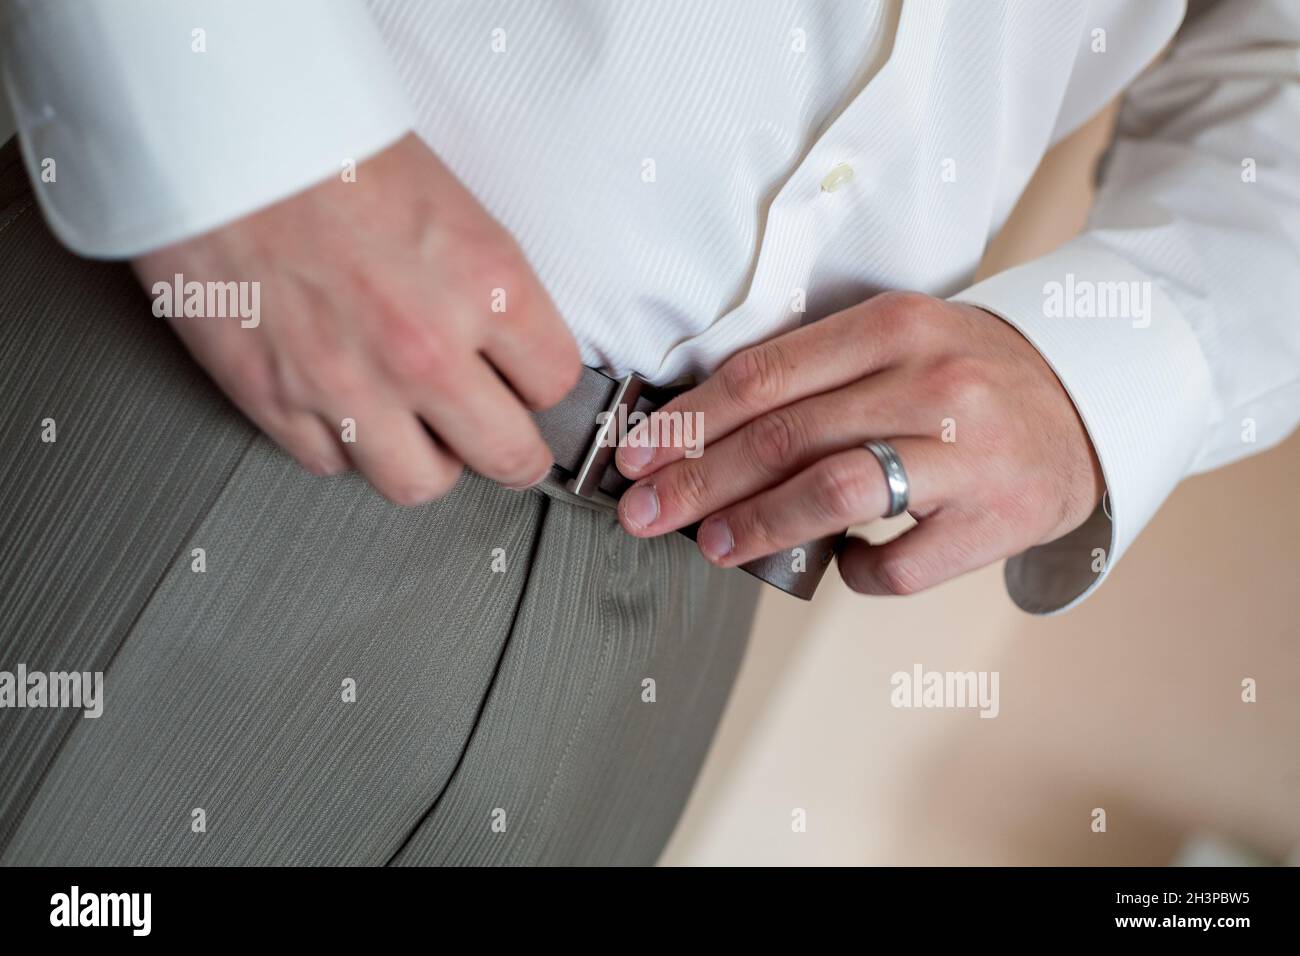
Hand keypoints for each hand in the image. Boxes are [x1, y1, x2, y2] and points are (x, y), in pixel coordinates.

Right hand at [133, 133, 580, 504]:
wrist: (212, 129)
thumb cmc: (320, 139)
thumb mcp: (446, 197)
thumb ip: (485, 280)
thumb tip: (507, 337)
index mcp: (482, 281)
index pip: (556, 381)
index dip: (542, 384)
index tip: (530, 383)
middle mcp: (425, 346)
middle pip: (508, 455)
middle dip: (513, 452)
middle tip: (504, 443)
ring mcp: (350, 384)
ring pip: (420, 482)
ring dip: (427, 462)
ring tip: (420, 435)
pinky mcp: (276, 400)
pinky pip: (331, 464)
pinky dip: (342, 446)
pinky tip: (343, 409)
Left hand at [614, 292, 1103, 595]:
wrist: (1085, 404)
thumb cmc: (965, 379)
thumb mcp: (896, 344)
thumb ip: (813, 377)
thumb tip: (703, 438)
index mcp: (893, 326)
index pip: (763, 376)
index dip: (689, 422)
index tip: (638, 457)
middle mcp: (931, 381)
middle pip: (785, 436)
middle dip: (698, 481)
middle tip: (645, 514)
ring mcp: (969, 452)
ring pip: (833, 492)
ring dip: (756, 524)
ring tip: (713, 545)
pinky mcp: (997, 518)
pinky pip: (899, 563)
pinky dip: (854, 572)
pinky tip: (838, 565)